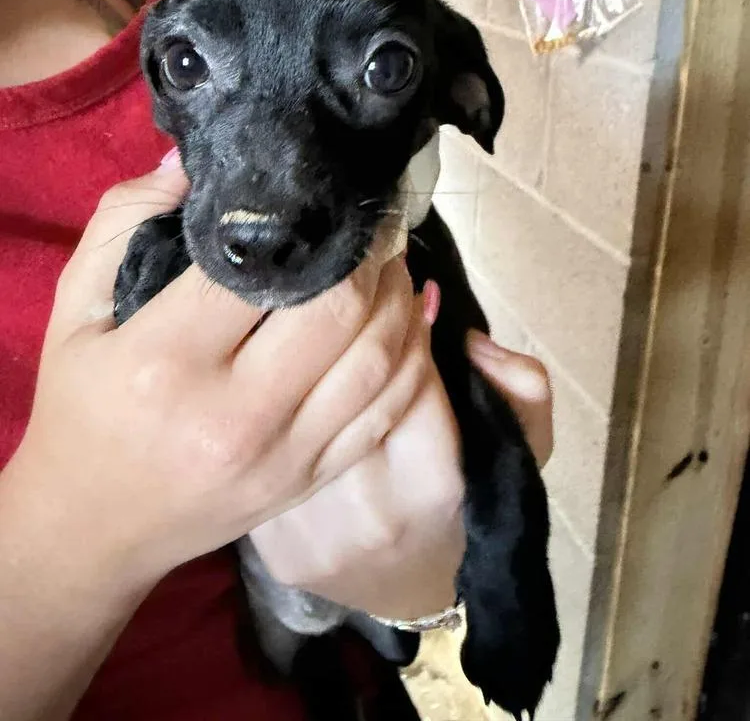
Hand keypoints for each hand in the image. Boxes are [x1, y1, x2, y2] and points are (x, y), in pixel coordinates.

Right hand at [3, 158, 434, 595]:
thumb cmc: (79, 408)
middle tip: (375, 216)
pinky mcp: (310, 480)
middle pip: (336, 311)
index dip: (303, 218)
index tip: (324, 188)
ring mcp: (283, 455)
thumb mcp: (74, 309)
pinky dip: (411, 356)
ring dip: (399, 296)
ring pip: (378, 358)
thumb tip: (191, 164)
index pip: (260, 269)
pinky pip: (387, 410)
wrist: (91, 527)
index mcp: (167, 359)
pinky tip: (409, 316)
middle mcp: (236, 413)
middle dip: (369, 252)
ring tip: (393, 257)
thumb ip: (123, 222)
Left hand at [251, 323, 553, 620]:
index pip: (407, 376)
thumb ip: (520, 387)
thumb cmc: (465, 502)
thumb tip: (467, 339)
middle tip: (340, 299)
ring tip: (303, 338)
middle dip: (339, 339)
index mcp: (434, 484)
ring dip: (297, 374)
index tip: (392, 297)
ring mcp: (314, 535)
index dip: (398, 327)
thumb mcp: (518, 447)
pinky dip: (268, 423)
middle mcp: (370, 513)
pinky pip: (263, 456)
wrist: (411, 588)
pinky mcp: (273, 548)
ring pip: (292, 420)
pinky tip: (275, 397)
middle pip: (340, 393)